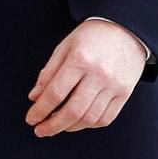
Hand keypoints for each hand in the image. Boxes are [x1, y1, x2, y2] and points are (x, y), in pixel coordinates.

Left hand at [27, 19, 146, 137]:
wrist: (127, 28)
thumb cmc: (92, 36)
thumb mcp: (65, 47)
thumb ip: (49, 72)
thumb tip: (34, 97)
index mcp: (80, 60)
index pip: (55, 93)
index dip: (40, 110)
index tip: (31, 119)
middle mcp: (99, 74)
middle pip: (72, 111)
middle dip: (52, 126)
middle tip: (41, 130)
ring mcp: (114, 85)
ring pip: (89, 118)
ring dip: (70, 127)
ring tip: (57, 126)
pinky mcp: (125, 93)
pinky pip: (106, 118)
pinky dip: (89, 125)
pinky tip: (78, 122)